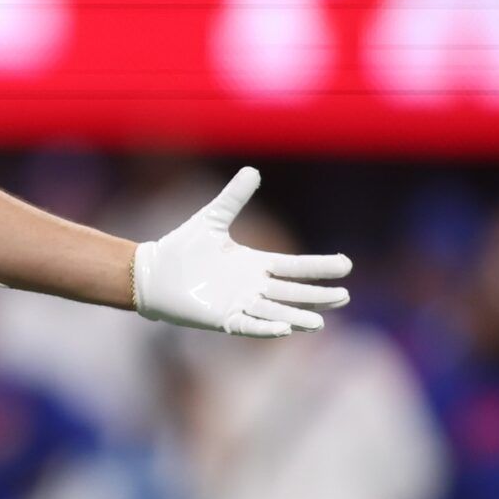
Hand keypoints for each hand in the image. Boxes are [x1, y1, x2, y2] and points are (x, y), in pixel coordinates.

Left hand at [133, 167, 349, 337]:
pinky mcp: (223, 318)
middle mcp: (252, 287)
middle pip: (293, 293)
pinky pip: (249, 325)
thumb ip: (233, 198)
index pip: (294, 266)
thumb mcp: (212, 219)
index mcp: (255, 264)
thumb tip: (253, 170)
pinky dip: (266, 328)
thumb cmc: (182, 247)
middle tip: (344, 295)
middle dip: (318, 295)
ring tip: (320, 322)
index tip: (346, 265)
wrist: (152, 272)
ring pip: (276, 312)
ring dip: (298, 317)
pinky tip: (284, 328)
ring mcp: (239, 304)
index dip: (319, 267)